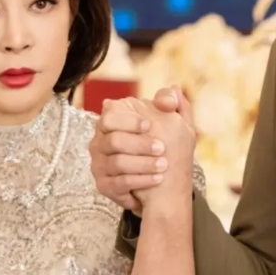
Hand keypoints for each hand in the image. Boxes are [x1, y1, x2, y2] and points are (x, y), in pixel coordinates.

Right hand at [89, 86, 193, 213]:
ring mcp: (100, 165)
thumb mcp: (172, 124)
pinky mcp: (104, 186)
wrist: (161, 183)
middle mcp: (100, 142)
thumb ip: (170, 104)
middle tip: (162, 148)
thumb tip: (175, 88)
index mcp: (111, 122)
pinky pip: (118, 184)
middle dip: (139, 144)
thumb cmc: (162, 147)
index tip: (149, 125)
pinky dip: (140, 181)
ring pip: (117, 163)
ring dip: (143, 164)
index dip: (128, 120)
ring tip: (164, 165)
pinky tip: (157, 179)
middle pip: (113, 140)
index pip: (110, 116)